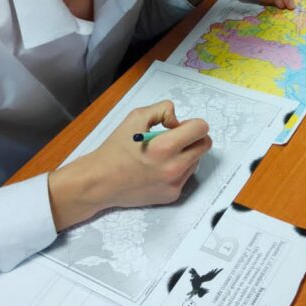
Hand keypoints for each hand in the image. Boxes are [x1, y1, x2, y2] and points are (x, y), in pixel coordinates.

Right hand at [49, 100, 210, 229]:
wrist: (100, 181)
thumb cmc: (115, 149)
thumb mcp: (136, 117)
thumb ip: (163, 110)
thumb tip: (178, 121)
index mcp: (165, 147)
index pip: (201, 129)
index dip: (192, 123)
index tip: (179, 126)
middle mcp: (174, 168)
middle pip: (205, 145)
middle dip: (193, 137)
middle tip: (175, 137)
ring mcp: (174, 184)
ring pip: (196, 160)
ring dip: (186, 153)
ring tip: (163, 154)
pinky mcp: (172, 195)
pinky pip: (186, 176)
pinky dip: (178, 168)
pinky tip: (159, 168)